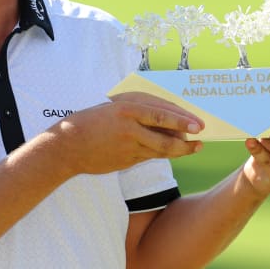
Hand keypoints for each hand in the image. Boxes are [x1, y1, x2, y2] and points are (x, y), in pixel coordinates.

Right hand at [50, 92, 204, 175]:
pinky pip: (149, 156)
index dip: (182, 120)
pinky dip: (162, 153)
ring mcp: (128, 147)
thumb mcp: (113, 107)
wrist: (68, 146)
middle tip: (201, 138)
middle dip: (186, 139)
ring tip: (194, 147)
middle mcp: (129, 128)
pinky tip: (173, 151)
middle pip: (165, 136)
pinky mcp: (126, 161)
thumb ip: (138, 110)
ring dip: (180, 150)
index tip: (198, 123)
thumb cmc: (91, 121)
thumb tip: (167, 115)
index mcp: (126, 109)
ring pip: (160, 150)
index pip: (161, 114)